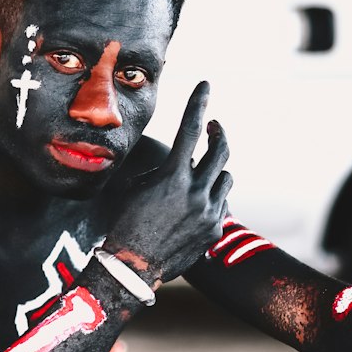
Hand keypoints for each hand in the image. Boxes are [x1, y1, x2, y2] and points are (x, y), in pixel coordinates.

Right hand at [103, 82, 231, 284]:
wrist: (133, 267)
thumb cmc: (125, 224)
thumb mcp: (136, 189)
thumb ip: (158, 172)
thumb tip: (170, 162)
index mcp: (172, 176)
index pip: (190, 128)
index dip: (199, 102)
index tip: (206, 84)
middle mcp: (195, 191)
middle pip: (220, 150)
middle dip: (218, 133)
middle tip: (214, 127)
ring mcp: (209, 212)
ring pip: (226, 178)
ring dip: (216, 171)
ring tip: (202, 175)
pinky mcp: (215, 229)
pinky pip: (222, 203)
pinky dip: (213, 199)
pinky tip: (198, 206)